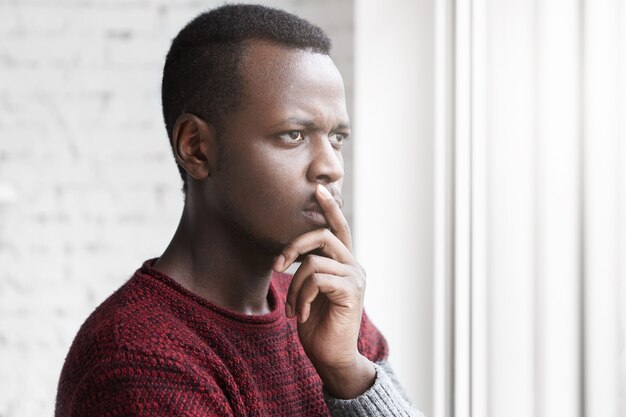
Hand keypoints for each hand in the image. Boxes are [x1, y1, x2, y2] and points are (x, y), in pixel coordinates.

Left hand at [273, 184, 374, 398]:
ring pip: (314, 262)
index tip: (319, 190)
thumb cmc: (317, 324)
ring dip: (294, 286)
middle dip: (294, 246)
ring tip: (293, 308)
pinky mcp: (351, 292)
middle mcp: (353, 266)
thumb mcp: (310, 291)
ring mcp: (355, 278)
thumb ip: (309, 269)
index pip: (338, 228)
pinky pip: (316, 279)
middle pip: (323, 235)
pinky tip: (302, 314)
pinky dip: (302, 297)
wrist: (331, 356)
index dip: (330, 208)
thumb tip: (295, 252)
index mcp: (344, 263)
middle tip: (278, 265)